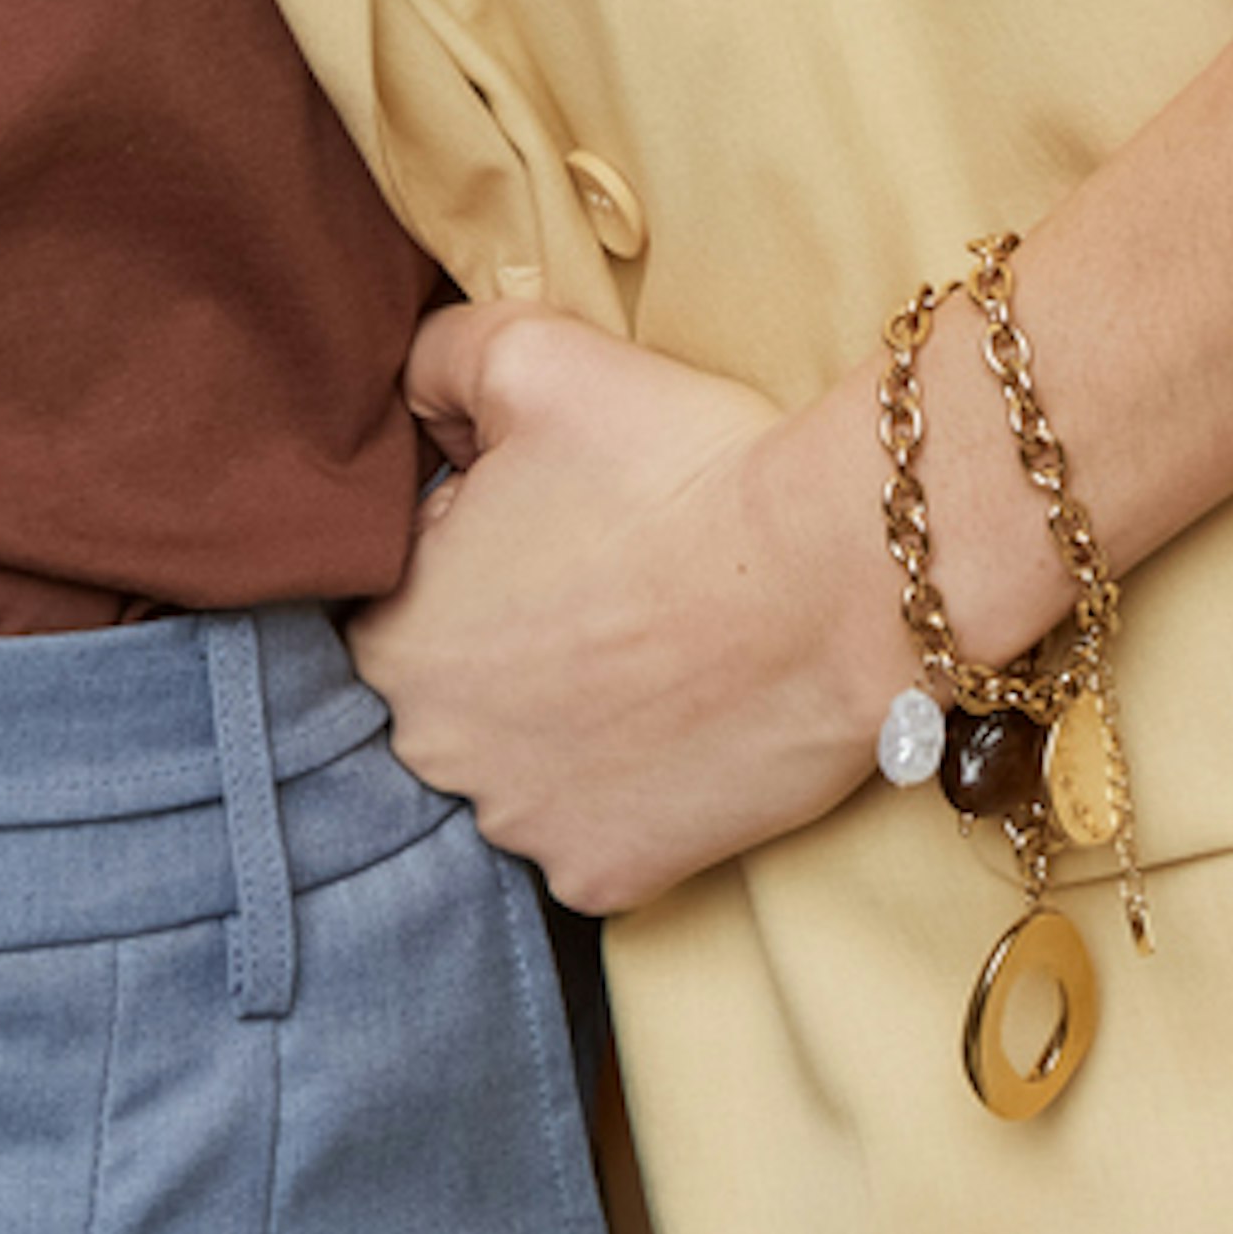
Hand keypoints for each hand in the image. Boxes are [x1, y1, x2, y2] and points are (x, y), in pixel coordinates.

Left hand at [344, 288, 1052, 915]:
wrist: (837, 578)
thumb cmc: (680, 466)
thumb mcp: (530, 356)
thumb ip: (434, 361)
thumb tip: (411, 405)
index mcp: (395, 637)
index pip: (404, 596)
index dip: (478, 553)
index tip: (555, 529)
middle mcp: (434, 753)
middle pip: (456, 692)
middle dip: (514, 645)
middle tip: (610, 589)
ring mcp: (521, 828)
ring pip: (523, 766)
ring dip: (569, 723)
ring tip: (653, 654)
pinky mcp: (607, 877)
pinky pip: (595, 833)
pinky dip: (631, 791)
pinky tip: (677, 727)